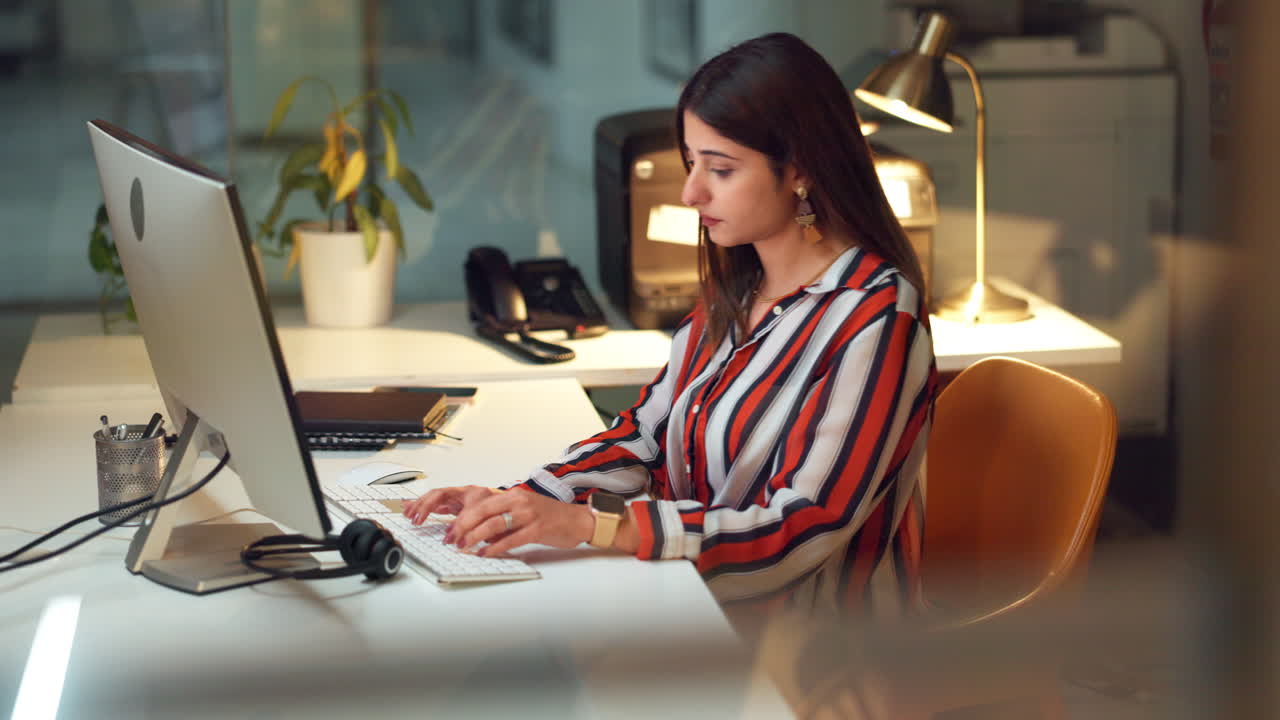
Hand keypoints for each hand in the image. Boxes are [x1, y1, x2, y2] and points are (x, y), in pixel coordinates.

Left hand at [403, 485, 593, 556]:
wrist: (577, 521)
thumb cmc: (550, 518)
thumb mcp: (523, 513)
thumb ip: (501, 521)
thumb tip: (477, 535)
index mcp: (513, 496)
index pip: (480, 505)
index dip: (462, 517)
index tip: (450, 530)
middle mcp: (519, 501)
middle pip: (482, 512)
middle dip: (463, 526)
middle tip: (451, 539)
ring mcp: (529, 514)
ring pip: (494, 525)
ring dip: (475, 538)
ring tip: (463, 548)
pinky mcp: (538, 529)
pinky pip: (511, 539)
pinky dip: (495, 548)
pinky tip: (485, 554)